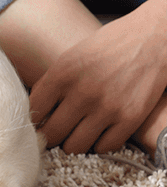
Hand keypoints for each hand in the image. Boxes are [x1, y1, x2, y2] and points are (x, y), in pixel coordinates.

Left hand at [30, 0, 166, 153]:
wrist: (152, 38)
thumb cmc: (108, 47)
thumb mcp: (70, 57)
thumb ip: (51, 85)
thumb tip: (34, 115)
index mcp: (61, 74)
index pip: (33, 112)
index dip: (33, 120)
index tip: (39, 122)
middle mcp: (82, 93)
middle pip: (51, 134)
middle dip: (51, 135)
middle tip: (56, 132)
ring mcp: (107, 108)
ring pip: (75, 147)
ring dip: (73, 143)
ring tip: (77, 134)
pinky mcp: (130, 118)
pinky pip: (104, 148)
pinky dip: (100, 144)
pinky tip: (100, 132)